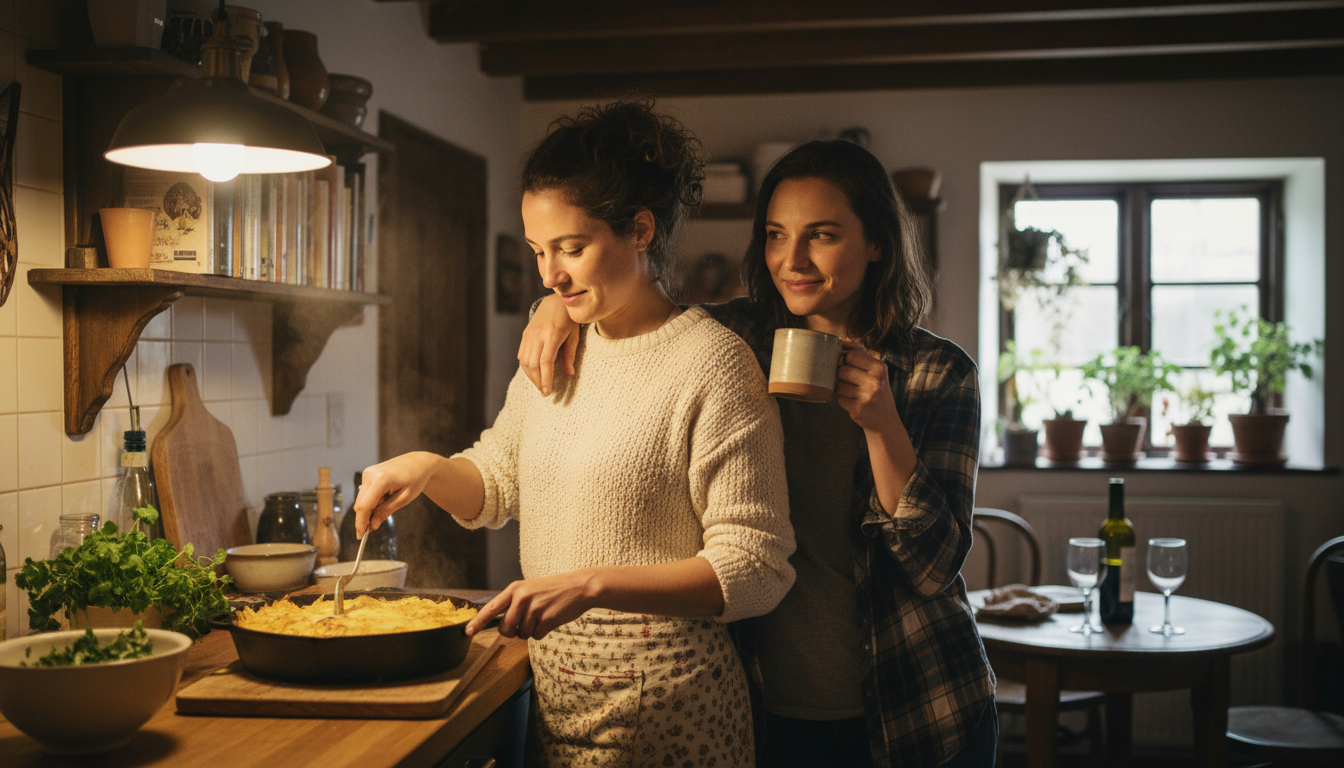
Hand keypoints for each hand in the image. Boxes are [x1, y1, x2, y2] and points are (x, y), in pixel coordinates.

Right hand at [352, 452, 441, 536]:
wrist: (418, 462)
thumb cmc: (415, 479)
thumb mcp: (404, 498)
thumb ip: (386, 511)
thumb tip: (372, 526)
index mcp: (381, 479)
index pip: (365, 506)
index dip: (361, 522)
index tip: (361, 536)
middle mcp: (370, 474)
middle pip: (360, 504)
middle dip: (364, 519)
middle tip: (371, 530)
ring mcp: (368, 473)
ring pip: (361, 500)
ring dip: (369, 510)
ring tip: (385, 509)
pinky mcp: (368, 474)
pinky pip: (365, 493)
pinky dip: (371, 502)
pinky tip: (384, 500)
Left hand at [464, 569, 598, 639]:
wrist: (579, 587)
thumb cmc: (553, 589)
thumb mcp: (530, 589)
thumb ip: (515, 602)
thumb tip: (501, 624)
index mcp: (515, 589)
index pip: (491, 608)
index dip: (477, 622)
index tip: (467, 632)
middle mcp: (522, 598)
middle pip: (505, 629)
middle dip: (513, 631)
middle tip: (525, 623)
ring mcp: (534, 609)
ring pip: (521, 634)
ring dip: (531, 631)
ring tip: (542, 616)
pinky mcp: (546, 619)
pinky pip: (537, 636)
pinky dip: (543, 632)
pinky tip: (551, 619)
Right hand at [517, 294, 580, 395]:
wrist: (555, 301)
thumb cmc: (568, 319)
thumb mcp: (574, 335)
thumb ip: (570, 354)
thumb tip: (569, 373)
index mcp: (551, 335)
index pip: (545, 362)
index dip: (546, 379)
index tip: (548, 391)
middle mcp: (537, 335)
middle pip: (533, 365)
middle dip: (538, 381)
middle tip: (545, 392)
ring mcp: (529, 334)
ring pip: (524, 361)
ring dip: (531, 376)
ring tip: (540, 384)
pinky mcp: (525, 334)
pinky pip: (522, 355)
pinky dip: (526, 367)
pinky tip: (534, 373)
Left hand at [835, 342, 899, 432]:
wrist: (885, 420)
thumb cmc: (877, 391)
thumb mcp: (876, 371)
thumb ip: (860, 354)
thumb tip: (842, 340)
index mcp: (880, 368)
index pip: (851, 355)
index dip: (846, 360)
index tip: (850, 367)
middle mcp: (875, 381)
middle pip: (842, 369)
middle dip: (842, 376)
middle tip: (851, 382)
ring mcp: (867, 396)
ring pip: (838, 384)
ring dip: (840, 388)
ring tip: (852, 392)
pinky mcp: (858, 408)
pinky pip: (838, 398)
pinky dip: (842, 399)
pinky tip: (852, 401)